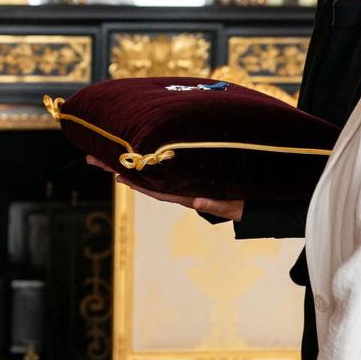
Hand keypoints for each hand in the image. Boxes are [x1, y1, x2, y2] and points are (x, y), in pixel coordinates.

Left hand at [86, 155, 243, 220]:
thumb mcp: (238, 207)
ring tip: (103, 153)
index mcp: (192, 195)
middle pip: (146, 178)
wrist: (269, 206)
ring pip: (153, 172)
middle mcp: (184, 189)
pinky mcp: (196, 174)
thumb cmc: (254, 206)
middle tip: (92, 158)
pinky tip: (135, 153)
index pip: (159, 189)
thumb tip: (197, 203)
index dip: (137, 183)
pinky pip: (167, 168)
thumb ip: (219, 206)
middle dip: (119, 168)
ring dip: (128, 163)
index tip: (115, 175)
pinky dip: (150, 160)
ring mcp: (188, 182)